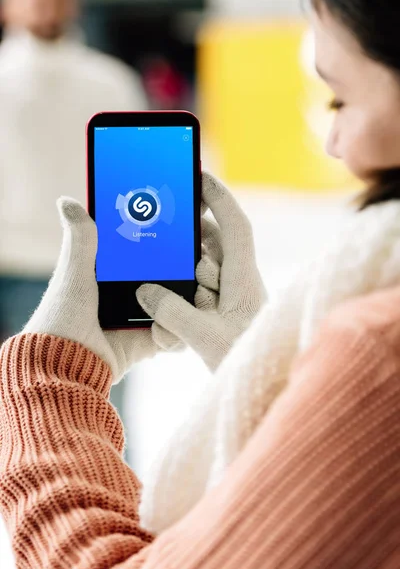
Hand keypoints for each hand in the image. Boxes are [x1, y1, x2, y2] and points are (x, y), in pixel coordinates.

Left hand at [23, 199, 182, 382]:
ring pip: (179, 302)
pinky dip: (177, 330)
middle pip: (170, 273)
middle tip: (202, 256)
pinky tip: (171, 324)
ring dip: (191, 297)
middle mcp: (130, 293)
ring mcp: (142, 317)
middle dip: (190, 266)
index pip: (146, 248)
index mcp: (111, 273)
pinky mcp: (149, 340)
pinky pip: (176, 332)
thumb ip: (81, 240)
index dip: (167, 236)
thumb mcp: (73, 274)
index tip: (186, 219)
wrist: (64, 368)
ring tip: (200, 285)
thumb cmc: (62, 319)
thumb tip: (67, 201)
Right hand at [137, 173, 266, 370]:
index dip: (219, 198)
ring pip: (205, 272)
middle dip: (190, 244)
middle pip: (215, 246)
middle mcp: (242, 284)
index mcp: (246, 281)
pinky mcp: (225, 315)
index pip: (236, 227)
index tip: (199, 176)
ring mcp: (234, 300)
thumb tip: (147, 291)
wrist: (267, 392)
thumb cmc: (246, 363)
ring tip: (170, 304)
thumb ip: (172, 312)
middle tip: (165, 242)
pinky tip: (172, 321)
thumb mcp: (205, 338)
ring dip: (185, 279)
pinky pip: (201, 294)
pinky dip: (185, 300)